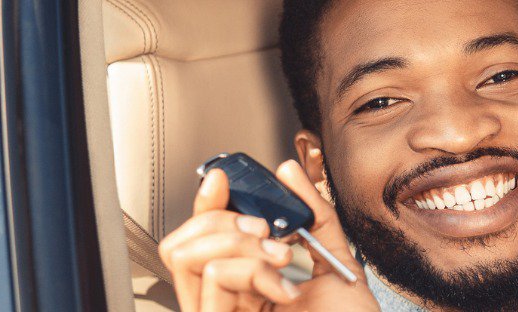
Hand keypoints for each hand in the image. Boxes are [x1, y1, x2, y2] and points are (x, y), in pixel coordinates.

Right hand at [160, 160, 377, 310]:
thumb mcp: (335, 264)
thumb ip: (314, 216)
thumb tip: (288, 174)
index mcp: (247, 288)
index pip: (205, 241)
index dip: (207, 205)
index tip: (224, 179)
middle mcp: (227, 302)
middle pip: (183, 244)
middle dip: (224, 220)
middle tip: (266, 230)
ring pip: (190, 256)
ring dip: (240, 243)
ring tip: (281, 260)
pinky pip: (213, 276)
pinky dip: (253, 270)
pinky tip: (285, 290)